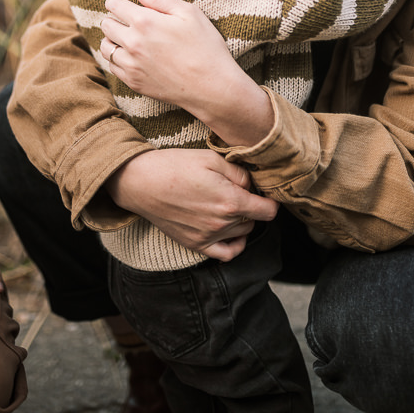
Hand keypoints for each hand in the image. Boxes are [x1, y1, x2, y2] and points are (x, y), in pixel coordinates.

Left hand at [101, 0, 273, 144]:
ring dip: (112, 39)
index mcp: (144, 22)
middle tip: (128, 20)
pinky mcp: (133, 83)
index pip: (113, 5)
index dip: (116, 1)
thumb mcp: (189, 13)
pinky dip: (116, 58)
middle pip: (106, 24)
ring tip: (126, 38)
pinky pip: (112, 67)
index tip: (123, 3)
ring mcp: (131, 65)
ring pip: (105, 47)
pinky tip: (130, 56)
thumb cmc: (206, 47)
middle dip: (114, 18)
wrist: (212, 87)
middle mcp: (132, 43)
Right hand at [108, 148, 278, 261]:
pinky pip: (226, 254)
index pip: (268, 210)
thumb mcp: (211, 158)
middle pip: (254, 220)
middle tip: (237, 189)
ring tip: (228, 203)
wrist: (142, 182)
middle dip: (251, 205)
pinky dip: (235, 245)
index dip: (271, 200)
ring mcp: (208, 237)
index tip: (267, 193)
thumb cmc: (175, 166)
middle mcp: (222, 223)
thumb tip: (251, 185)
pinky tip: (232, 232)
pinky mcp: (195, 244)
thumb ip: (239, 173)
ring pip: (242, 233)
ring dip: (242, 220)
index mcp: (230, 201)